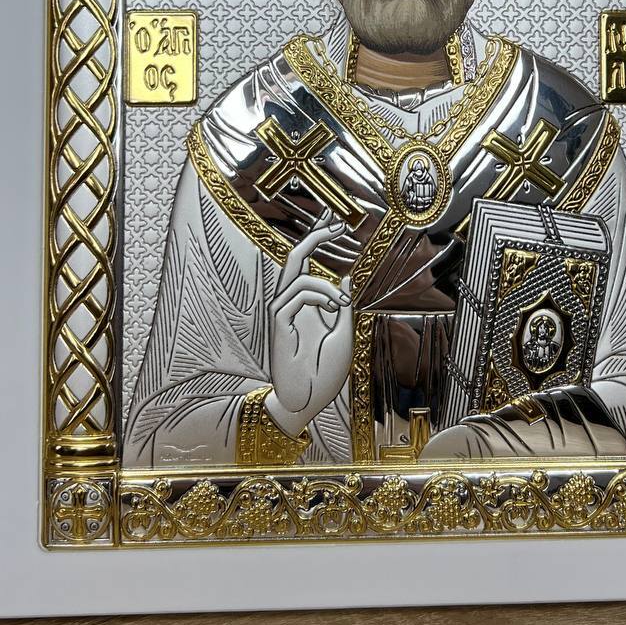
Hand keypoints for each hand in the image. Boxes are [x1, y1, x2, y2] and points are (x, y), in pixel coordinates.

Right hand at [264, 213, 352, 436]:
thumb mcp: (344, 335)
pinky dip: (318, 296)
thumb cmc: (325, 375)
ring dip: (324, 285)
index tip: (335, 222)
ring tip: (341, 305)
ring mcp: (284, 314)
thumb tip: (345, 277)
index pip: (307, 263)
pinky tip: (333, 310)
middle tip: (336, 222)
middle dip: (315, 236)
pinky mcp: (279, 324)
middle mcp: (293, 305)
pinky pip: (295, 296)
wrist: (308, 402)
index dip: (317, 240)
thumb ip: (342, 307)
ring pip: (297, 276)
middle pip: (295, 258)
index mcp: (308, 306)